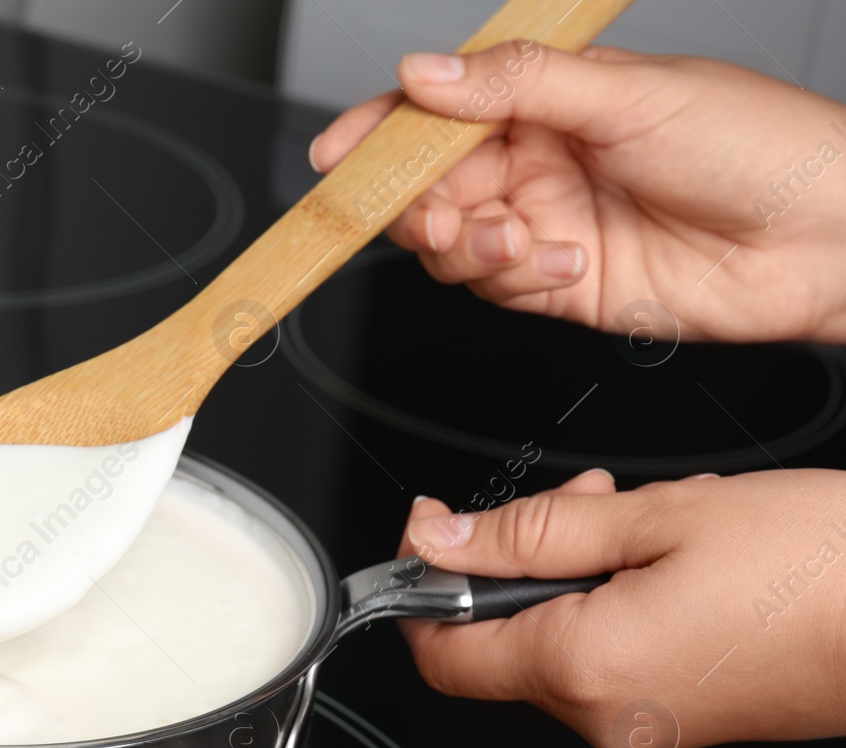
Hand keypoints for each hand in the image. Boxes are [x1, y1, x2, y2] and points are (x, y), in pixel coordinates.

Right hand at [311, 43, 845, 344]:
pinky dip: (514, 279)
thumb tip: (425, 73)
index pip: (439, 111)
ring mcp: (549, 225)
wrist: (827, 239)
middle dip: (419, 204)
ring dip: (468, 246)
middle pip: (430, 185)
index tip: (338, 155)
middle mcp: (541, 161)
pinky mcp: (564, 285)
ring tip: (520, 239)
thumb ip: (516, 85)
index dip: (382, 132)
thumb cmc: (758, 145)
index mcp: (551, 100)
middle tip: (439, 211)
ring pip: (453, 244)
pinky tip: (562, 263)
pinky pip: (498, 287)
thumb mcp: (628, 93)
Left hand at [398, 470, 845, 747]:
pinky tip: (677, 556)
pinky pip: (614, 659)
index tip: (437, 531)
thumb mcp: (659, 517)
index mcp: (584, 668)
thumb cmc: (822, 568)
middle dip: (520, 560)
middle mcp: (608, 716)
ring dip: (577, 571)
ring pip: (560, 643)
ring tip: (646, 518)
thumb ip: (531, 530)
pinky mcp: (688, 720)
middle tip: (580, 502)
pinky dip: (618, 602)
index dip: (422, 588)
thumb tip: (441, 539)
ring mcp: (649, 727)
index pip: (441, 653)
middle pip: (500, 643)